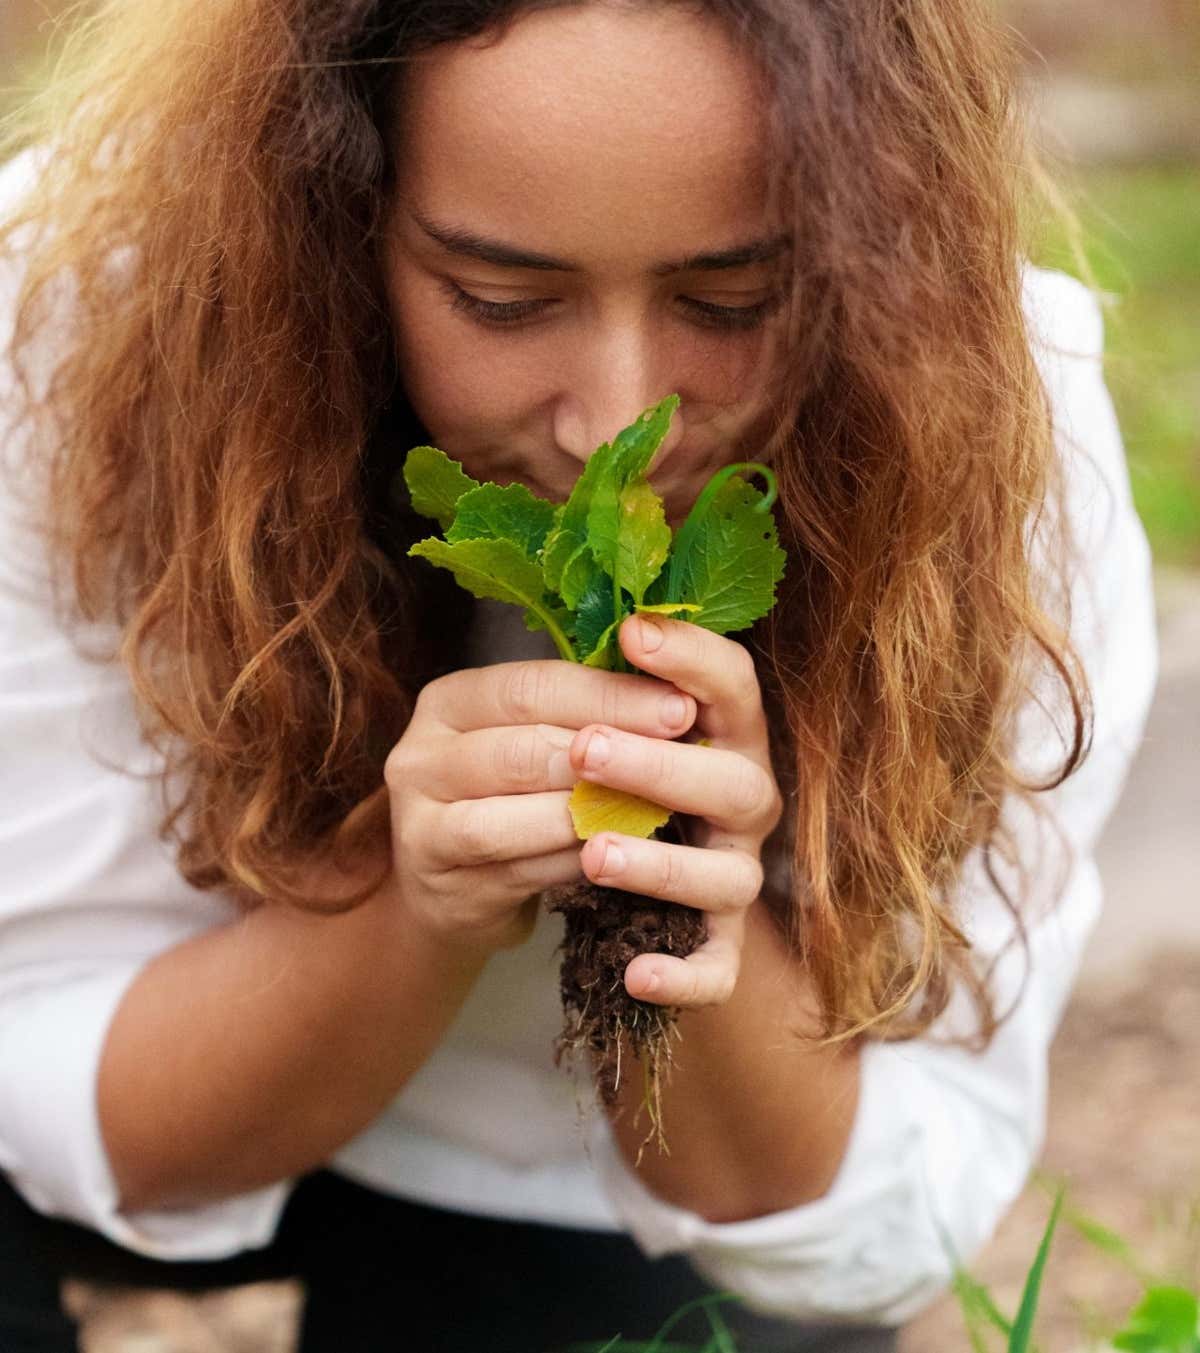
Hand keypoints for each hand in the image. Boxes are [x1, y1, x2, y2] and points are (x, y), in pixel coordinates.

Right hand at [383, 659, 697, 958]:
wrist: (453, 890)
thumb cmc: (511, 796)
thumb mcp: (530, 739)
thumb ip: (579, 712)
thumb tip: (673, 686)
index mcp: (446, 702)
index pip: (531, 686)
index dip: (608, 695)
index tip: (680, 705)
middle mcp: (418, 758)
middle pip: (524, 748)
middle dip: (612, 751)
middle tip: (682, 756)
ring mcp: (420, 827)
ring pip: (520, 814)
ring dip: (594, 812)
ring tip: (660, 805)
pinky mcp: (443, 888)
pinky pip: (523, 870)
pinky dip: (577, 860)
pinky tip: (622, 853)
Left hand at [571, 614, 783, 1009]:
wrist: (633, 895)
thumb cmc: (620, 784)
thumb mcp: (620, 727)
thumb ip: (616, 689)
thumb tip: (597, 619)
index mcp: (726, 737)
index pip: (734, 685)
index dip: (692, 657)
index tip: (633, 632)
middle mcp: (745, 803)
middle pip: (735, 781)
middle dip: (660, 766)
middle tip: (585, 751)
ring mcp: (734, 878)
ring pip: (726, 878)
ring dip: (663, 865)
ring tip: (592, 852)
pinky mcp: (716, 948)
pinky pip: (717, 971)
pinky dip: (684, 976)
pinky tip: (634, 973)